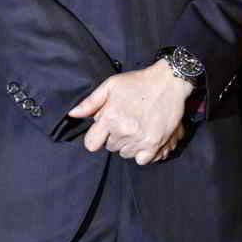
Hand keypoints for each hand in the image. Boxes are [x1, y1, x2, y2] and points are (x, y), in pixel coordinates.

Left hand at [68, 60, 191, 164]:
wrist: (169, 82)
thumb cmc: (139, 82)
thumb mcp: (111, 85)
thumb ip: (90, 102)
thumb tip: (72, 114)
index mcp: (110, 117)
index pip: (91, 144)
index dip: (96, 137)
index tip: (104, 130)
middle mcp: (123, 131)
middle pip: (110, 148)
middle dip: (114, 137)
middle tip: (125, 122)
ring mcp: (140, 139)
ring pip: (125, 154)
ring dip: (128, 144)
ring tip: (136, 128)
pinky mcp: (155, 143)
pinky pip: (141, 160)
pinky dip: (142, 152)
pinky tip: (144, 139)